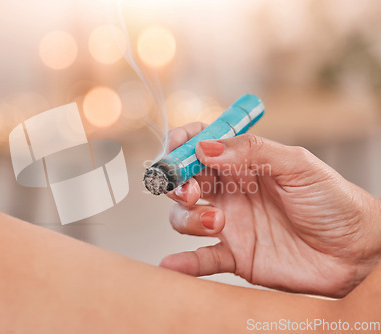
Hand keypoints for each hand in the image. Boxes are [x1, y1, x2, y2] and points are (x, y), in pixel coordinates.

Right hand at [160, 122, 380, 296]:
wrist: (357, 252)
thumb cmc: (334, 202)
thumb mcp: (298, 166)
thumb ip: (253, 152)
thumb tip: (205, 148)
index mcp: (243, 163)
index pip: (200, 145)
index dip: (181, 144)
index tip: (175, 150)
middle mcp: (230, 191)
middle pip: (183, 181)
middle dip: (175, 182)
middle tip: (189, 191)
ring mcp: (229, 224)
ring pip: (184, 217)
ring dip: (188, 218)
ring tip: (216, 222)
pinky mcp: (235, 256)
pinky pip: (202, 258)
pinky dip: (184, 262)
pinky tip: (173, 264)